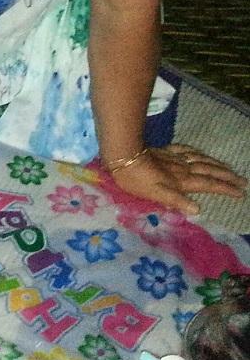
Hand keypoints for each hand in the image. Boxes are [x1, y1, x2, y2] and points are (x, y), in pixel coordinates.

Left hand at [109, 143, 246, 214]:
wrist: (121, 154)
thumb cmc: (135, 178)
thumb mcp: (154, 193)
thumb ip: (176, 201)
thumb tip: (198, 209)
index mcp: (181, 181)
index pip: (208, 184)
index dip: (225, 188)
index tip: (241, 192)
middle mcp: (182, 168)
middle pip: (209, 171)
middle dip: (226, 176)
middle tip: (243, 180)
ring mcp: (174, 158)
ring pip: (200, 160)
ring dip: (216, 164)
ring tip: (229, 168)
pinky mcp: (164, 150)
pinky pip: (185, 150)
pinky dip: (197, 152)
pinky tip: (199, 153)